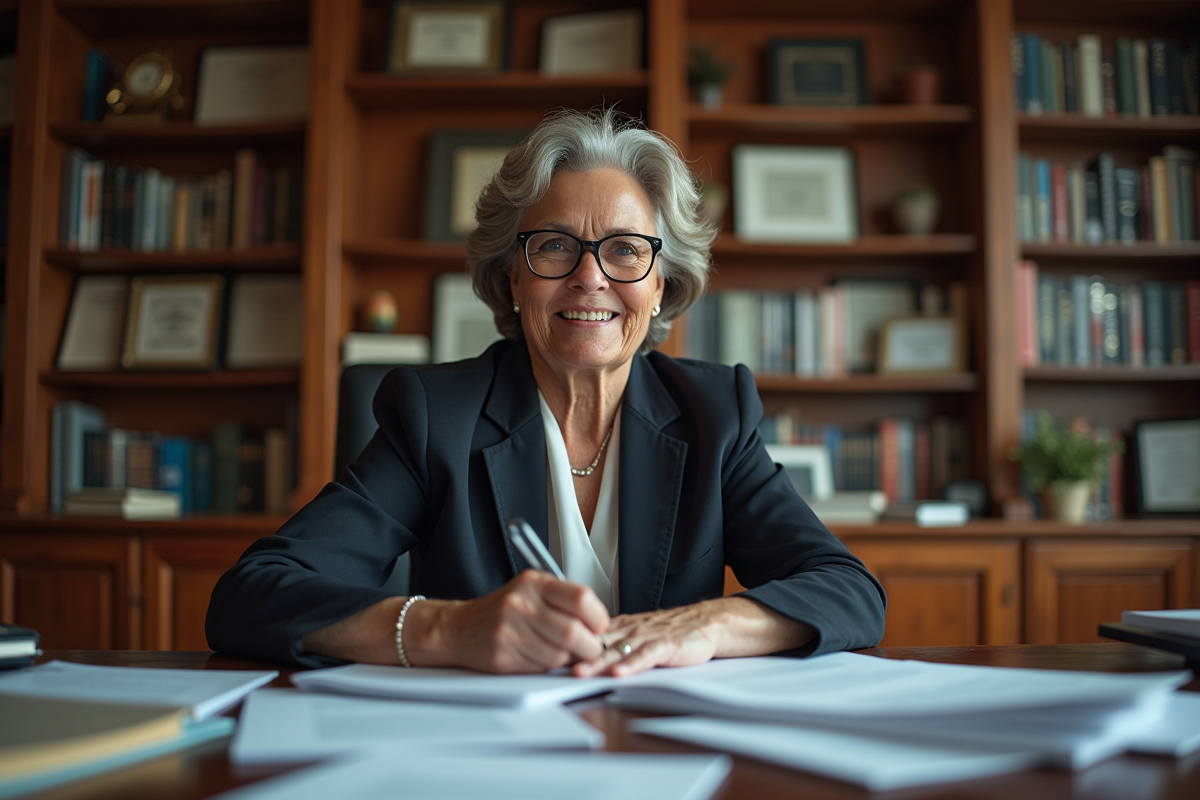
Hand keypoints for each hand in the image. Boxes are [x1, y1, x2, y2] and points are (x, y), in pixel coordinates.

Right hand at [416, 570, 609, 673]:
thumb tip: (600, 624)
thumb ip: (564, 601)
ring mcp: (511, 630)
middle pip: (573, 631)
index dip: (598, 617)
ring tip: (563, 651)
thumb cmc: (502, 610)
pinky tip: (543, 656)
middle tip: (591, 647)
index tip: (600, 626)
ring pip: (560, 654)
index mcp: (534, 583)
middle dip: (589, 645)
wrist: (460, 628)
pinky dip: (550, 666)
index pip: (580, 598)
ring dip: (569, 658)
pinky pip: (542, 667)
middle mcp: (522, 604)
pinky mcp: (504, 655)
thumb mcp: (531, 591)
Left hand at [572, 597, 815, 677]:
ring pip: (618, 650)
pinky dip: (632, 664)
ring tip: (579, 673)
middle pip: (598, 643)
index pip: (589, 635)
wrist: (709, 623)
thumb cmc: (674, 632)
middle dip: (575, 655)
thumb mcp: (639, 635)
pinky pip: (646, 656)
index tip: (545, 655)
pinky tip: (619, 672)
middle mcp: (631, 629)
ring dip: (597, 662)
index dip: (568, 645)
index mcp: (621, 626)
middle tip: (552, 665)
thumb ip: (614, 644)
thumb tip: (582, 657)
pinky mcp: (668, 646)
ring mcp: (648, 637)